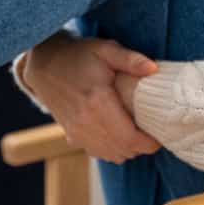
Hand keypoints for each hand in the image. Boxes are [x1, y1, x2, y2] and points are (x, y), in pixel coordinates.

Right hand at [22, 33, 161, 164]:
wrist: (44, 65)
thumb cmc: (77, 55)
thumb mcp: (105, 49)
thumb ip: (130, 59)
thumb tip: (154, 69)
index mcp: (98, 102)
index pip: (130, 138)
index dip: (149, 143)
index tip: (159, 135)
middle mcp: (86, 122)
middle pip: (123, 150)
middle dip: (141, 147)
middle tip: (150, 132)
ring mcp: (77, 131)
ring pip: (110, 155)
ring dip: (126, 149)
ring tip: (135, 133)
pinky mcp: (71, 135)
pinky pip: (96, 153)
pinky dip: (110, 150)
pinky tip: (115, 135)